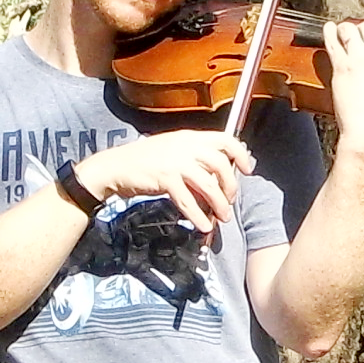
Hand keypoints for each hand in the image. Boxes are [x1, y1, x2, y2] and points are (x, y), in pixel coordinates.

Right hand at [76, 130, 254, 232]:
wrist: (116, 166)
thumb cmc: (144, 161)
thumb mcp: (173, 151)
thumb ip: (195, 159)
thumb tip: (217, 178)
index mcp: (190, 137)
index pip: (225, 138)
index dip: (241, 154)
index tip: (248, 169)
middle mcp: (186, 146)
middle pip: (221, 164)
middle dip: (230, 187)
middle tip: (229, 201)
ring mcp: (176, 161)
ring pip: (209, 185)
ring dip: (219, 205)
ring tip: (221, 218)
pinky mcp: (166, 179)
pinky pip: (189, 200)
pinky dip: (199, 215)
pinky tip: (203, 225)